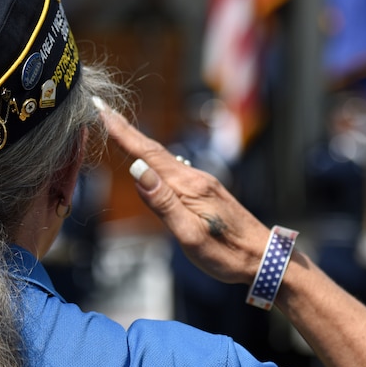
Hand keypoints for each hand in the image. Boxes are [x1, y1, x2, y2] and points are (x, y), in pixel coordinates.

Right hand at [97, 99, 270, 284]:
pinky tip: (149, 159)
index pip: (148, 154)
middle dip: (127, 131)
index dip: (123, 133)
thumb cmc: (227, 253)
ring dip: (139, 143)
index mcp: (189, 186)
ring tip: (118, 129)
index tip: (101, 109)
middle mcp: (195, 178)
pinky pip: (173, 170)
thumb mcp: (190, 234)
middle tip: (102, 108)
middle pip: (154, 151)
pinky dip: (154, 158)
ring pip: (164, 159)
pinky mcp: (206, 192)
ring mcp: (202, 183)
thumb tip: (137, 170)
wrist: (264, 258)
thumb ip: (163, 203)